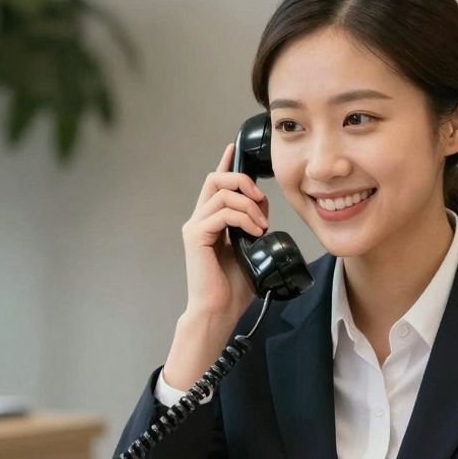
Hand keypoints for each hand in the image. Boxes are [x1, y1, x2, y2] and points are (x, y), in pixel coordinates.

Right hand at [180, 143, 269, 320]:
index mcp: (210, 222)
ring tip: (261, 225)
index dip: (225, 164)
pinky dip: (243, 218)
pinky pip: (222, 212)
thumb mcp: (251, 248)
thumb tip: (262, 206)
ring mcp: (195, 227)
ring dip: (249, 205)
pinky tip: (254, 231)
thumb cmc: (233, 288)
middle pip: (215, 179)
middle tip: (260, 199)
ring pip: (222, 193)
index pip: (215, 185)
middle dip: (242, 180)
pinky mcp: (195, 236)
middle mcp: (199, 220)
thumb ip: (254, 225)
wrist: (219, 311)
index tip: (233, 148)